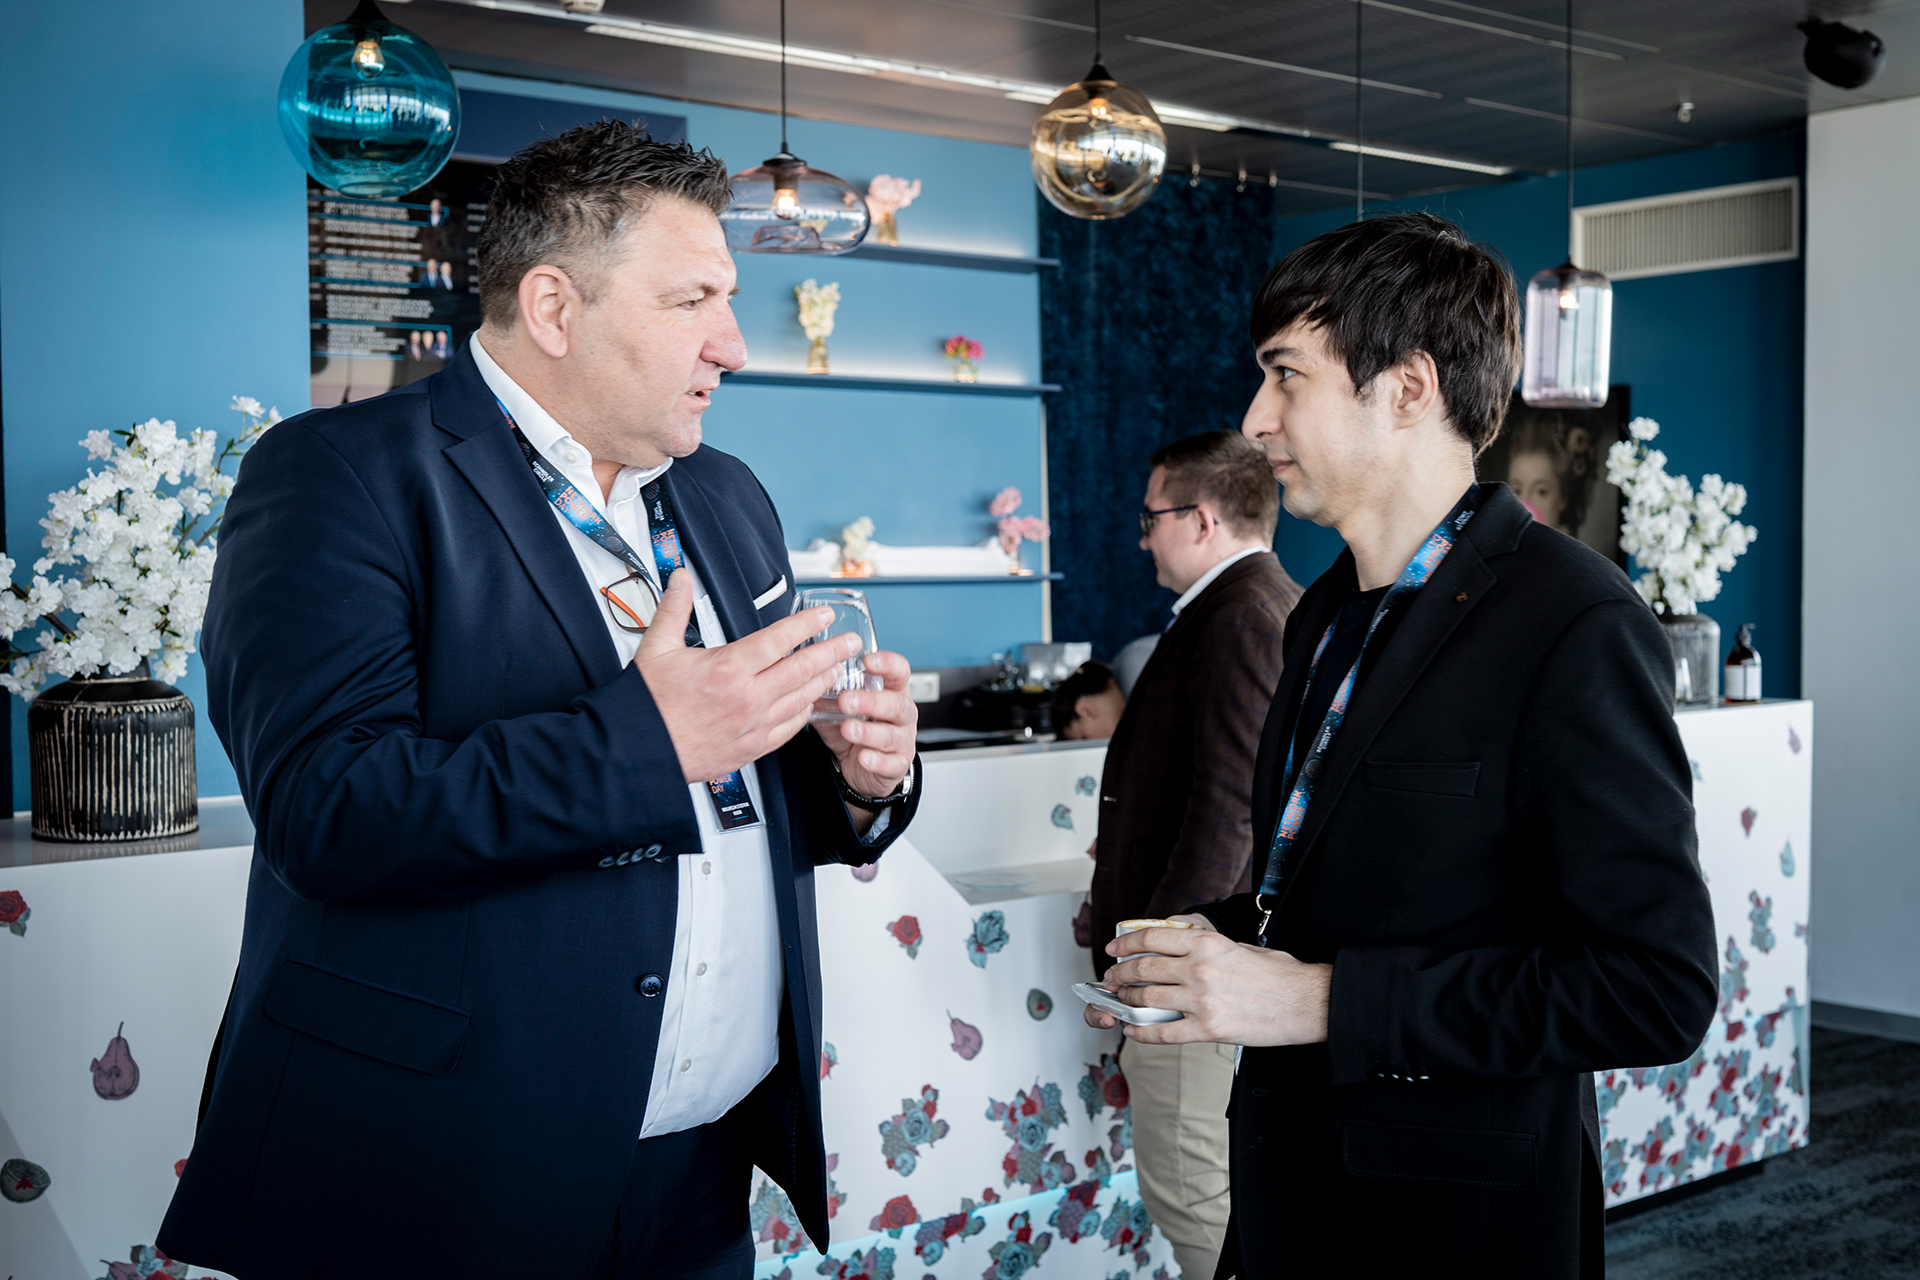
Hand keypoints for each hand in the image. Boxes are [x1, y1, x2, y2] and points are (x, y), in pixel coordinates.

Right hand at [635, 570, 858, 782]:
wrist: (638, 751)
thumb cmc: (647, 705)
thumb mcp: (656, 648)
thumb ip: (674, 609)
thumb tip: (681, 579)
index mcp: (727, 668)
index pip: (780, 640)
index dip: (807, 624)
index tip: (825, 616)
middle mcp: (747, 697)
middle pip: (802, 669)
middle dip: (832, 652)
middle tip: (850, 641)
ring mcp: (753, 725)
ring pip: (802, 699)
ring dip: (823, 681)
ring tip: (838, 668)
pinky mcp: (752, 748)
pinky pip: (790, 728)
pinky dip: (805, 712)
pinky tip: (811, 703)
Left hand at [812, 650, 917, 803]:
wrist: (862, 764)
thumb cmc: (856, 728)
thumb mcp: (839, 709)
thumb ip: (827, 697)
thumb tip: (803, 684)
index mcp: (891, 692)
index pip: (899, 671)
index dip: (887, 664)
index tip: (868, 661)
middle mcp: (902, 714)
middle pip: (897, 704)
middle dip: (872, 701)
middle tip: (846, 701)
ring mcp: (903, 740)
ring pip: (893, 735)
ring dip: (869, 732)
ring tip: (848, 729)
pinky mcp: (898, 764)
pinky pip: (892, 763)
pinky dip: (876, 761)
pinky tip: (862, 757)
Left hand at [1081, 924, 1330, 1046]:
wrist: (1306, 1002)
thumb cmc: (1278, 975)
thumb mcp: (1239, 947)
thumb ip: (1207, 949)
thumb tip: (1180, 954)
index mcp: (1206, 943)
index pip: (1151, 938)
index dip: (1125, 943)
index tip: (1114, 948)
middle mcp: (1199, 969)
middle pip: (1142, 969)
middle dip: (1119, 974)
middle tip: (1111, 978)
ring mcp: (1202, 1000)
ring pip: (1147, 1000)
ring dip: (1126, 1002)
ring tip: (1120, 1002)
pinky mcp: (1209, 1029)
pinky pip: (1164, 1033)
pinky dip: (1143, 1033)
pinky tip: (1134, 1032)